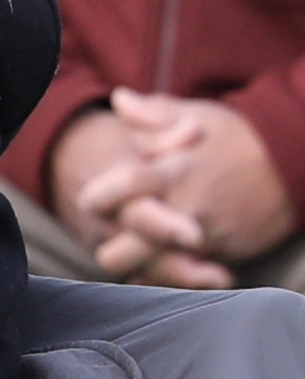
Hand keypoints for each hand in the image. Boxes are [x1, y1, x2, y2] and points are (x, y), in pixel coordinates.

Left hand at [86, 90, 294, 287]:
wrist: (296, 163)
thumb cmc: (240, 137)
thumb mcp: (196, 115)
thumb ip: (152, 113)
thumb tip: (118, 99)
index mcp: (169, 172)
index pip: (113, 193)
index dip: (96, 198)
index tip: (95, 199)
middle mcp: (183, 210)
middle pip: (125, 248)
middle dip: (111, 246)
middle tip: (115, 234)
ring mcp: (206, 237)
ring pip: (154, 271)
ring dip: (141, 265)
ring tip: (139, 250)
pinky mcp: (226, 255)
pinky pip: (187, 279)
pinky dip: (172, 276)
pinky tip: (165, 262)